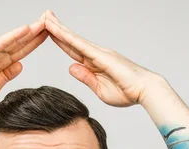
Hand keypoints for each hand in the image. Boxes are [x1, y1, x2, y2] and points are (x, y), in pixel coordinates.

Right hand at [0, 14, 47, 103]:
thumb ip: (8, 75)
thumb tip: (20, 65)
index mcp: (1, 62)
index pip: (22, 50)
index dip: (35, 42)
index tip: (49, 34)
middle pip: (21, 41)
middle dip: (36, 32)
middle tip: (51, 21)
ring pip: (14, 39)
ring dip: (29, 31)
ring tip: (43, 22)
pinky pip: (2, 43)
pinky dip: (14, 36)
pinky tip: (25, 30)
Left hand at [44, 10, 161, 107]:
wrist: (145, 90)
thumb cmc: (127, 92)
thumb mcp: (100, 89)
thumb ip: (86, 77)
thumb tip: (70, 67)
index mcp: (94, 63)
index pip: (72, 50)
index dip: (59, 40)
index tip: (48, 31)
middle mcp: (95, 54)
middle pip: (70, 40)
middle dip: (56, 28)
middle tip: (43, 15)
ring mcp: (97, 53)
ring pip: (72, 38)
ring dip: (58, 28)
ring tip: (45, 17)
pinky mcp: (100, 55)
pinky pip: (79, 44)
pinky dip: (66, 36)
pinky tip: (56, 30)